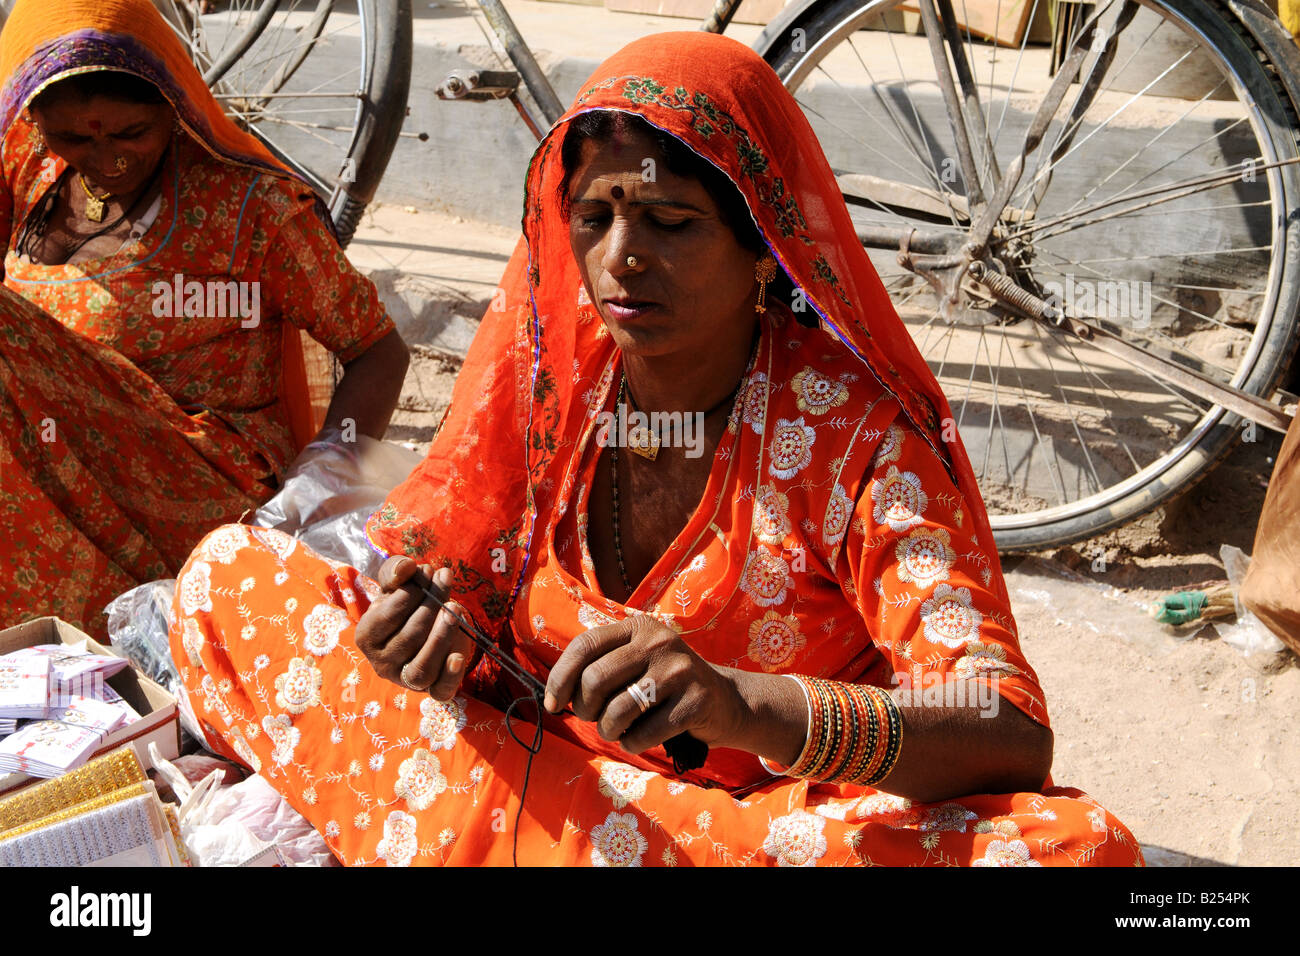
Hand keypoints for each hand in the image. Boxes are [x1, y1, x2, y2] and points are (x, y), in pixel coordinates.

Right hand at [354, 556, 471, 699]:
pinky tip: (458, 657)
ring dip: (441, 636)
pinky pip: (440, 691)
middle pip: (409, 637)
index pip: (386, 617)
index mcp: (367, 636)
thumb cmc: (406, 603)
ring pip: (423, 666)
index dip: (409, 592)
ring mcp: (406, 680)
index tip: (428, 571)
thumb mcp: (396, 584)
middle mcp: (382, 663)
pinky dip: (450, 676)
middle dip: (431, 605)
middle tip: (446, 579)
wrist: (425, 626)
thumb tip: (406, 567)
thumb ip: (395, 570)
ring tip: (456, 607)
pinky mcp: (432, 690)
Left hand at [543, 615, 743, 754]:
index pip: (584, 645)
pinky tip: (638, 738)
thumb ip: (601, 666)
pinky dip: (631, 743)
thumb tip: (553, 694)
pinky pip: (643, 733)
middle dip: (584, 708)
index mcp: (638, 628)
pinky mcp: (695, 702)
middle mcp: (658, 642)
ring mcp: (679, 670)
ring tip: (617, 731)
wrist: (725, 701)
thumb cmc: (665, 686)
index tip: (552, 703)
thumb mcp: (637, 661)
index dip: (560, 677)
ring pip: (617, 709)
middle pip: (595, 679)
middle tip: (595, 719)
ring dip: (608, 730)